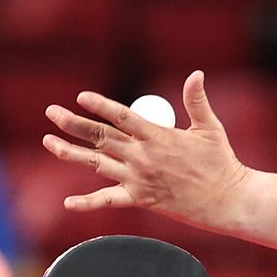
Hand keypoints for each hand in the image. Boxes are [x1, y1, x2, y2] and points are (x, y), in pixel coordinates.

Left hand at [42, 70, 250, 227]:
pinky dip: (87, 203)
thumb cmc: (221, 161)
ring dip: (70, 153)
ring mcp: (138, 178)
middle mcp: (143, 157)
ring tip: (49, 141)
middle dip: (72, 123)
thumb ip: (196, 100)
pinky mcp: (140, 198)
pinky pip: (108, 200)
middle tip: (52, 112)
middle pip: (100, 137)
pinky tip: (68, 202)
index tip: (81, 96)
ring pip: (96, 164)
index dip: (100, 105)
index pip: (122, 116)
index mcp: (158, 136)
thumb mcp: (210, 127)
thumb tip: (196, 73)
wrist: (227, 200)